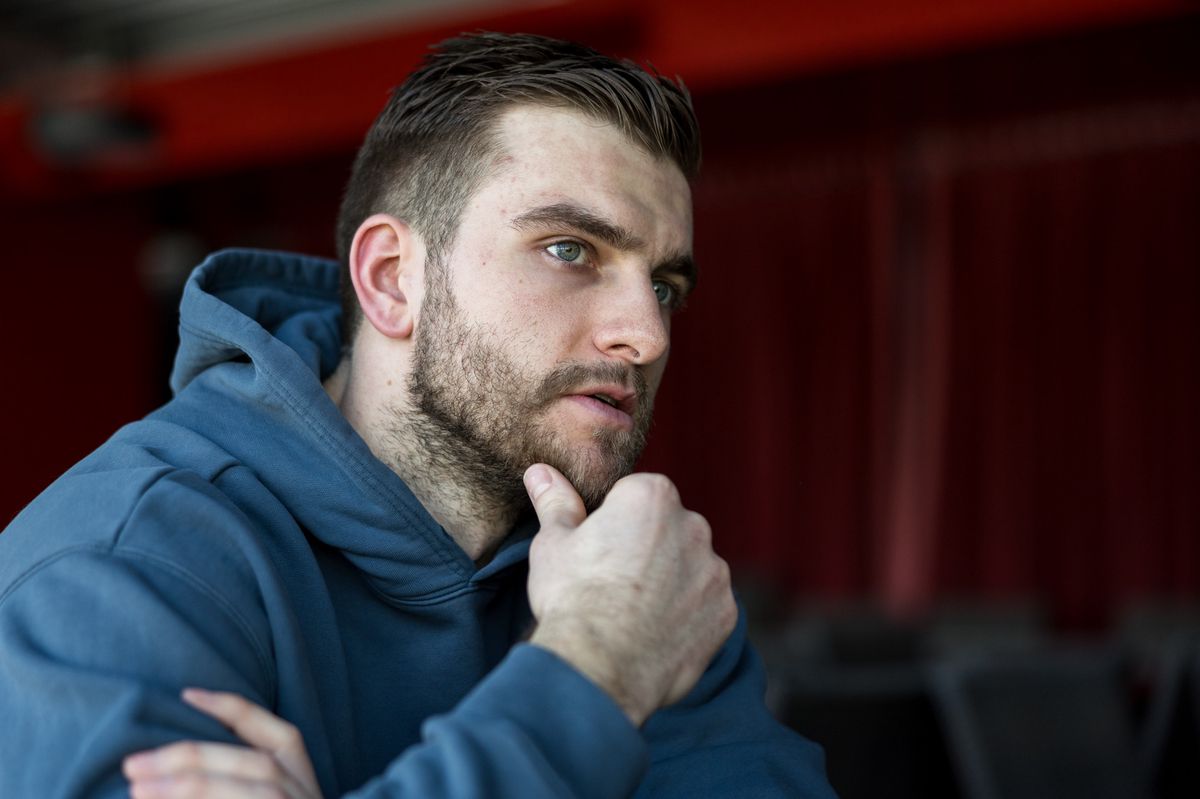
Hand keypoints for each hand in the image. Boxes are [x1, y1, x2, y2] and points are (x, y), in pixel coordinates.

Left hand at [123, 688, 321, 798]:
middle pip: (249, 762)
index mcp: (303, 774)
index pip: (275, 732)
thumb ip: (237, 775)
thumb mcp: (271, 793)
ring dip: (191, 787)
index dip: (231, 709)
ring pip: (246, 790)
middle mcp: (305, 793)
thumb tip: (171, 762)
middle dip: (189, 758)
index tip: (186, 695)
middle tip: (133, 765)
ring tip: (140, 791)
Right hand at [524, 464, 735, 727]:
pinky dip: (688, 616)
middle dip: (647, 549)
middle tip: (612, 584)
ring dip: (670, 582)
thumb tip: (540, 471)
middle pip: (667, 530)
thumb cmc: (573, 597)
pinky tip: (656, 633)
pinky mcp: (725, 611)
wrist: (601, 666)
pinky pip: (706, 605)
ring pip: (689, 567)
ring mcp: (714, 570)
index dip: (611, 525)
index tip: (597, 552)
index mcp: (651, 495)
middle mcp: (693, 525)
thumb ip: (556, 502)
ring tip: (633, 613)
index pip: (634, 497)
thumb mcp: (553, 543)